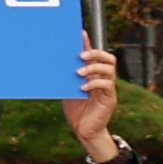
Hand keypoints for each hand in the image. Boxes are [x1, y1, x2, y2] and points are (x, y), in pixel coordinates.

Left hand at [64, 44, 124, 162]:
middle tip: (81, 55)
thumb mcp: (67, 91)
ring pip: (109, 70)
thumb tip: (53, 65)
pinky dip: (94, 83)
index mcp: (93, 74)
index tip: (80, 34)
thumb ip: (65, 79)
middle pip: (108, 58)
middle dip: (96, 53)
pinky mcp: (110, 99)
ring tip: (79, 72)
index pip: (94, 56)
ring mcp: (108, 88)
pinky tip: (83, 87)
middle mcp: (103, 78)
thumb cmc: (76, 110)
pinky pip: (107, 86)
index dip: (88, 44)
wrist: (84, 130)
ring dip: (94, 68)